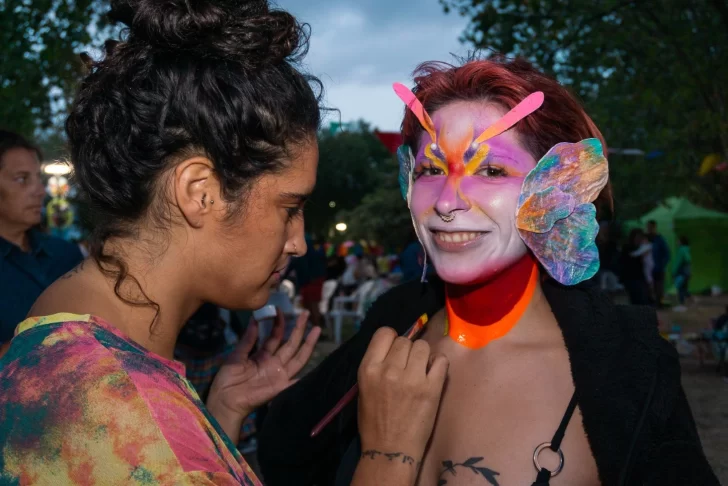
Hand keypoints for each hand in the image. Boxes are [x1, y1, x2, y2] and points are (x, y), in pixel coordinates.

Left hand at [207, 309, 320, 440]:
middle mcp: (274, 363)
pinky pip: (296, 380)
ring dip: (308, 344)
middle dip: (299, 328)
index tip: (280, 310)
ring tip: (317, 329)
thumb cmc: (228, 379)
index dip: (279, 324)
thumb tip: (255, 319)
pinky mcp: (281, 387)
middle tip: (306, 313)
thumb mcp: (237, 355)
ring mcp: (279, 374)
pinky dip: (306, 375)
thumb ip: (248, 339)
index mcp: (263, 355)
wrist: (225, 400)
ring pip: (298, 357)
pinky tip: (317, 365)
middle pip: (291, 343)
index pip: (276, 336)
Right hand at [357, 327, 448, 461]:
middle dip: (407, 351)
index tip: (395, 350)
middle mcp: (389, 370)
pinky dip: (438, 364)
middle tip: (408, 366)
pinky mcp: (432, 388)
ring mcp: (412, 378)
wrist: (390, 451)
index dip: (391, 339)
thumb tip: (394, 348)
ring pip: (423, 346)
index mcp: (369, 369)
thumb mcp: (364, 388)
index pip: (384, 333)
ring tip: (421, 371)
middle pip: (405, 340)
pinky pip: (440, 360)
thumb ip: (377, 365)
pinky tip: (433, 375)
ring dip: (423, 356)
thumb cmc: (374, 422)